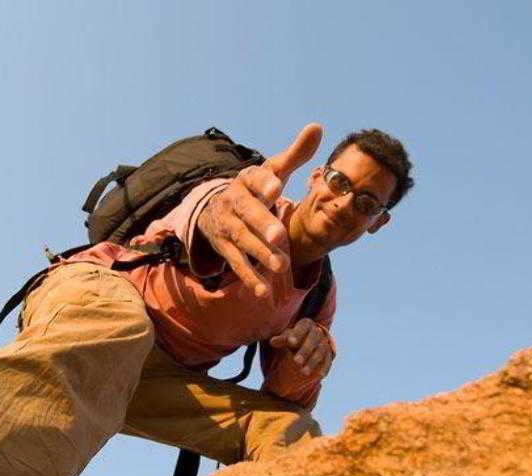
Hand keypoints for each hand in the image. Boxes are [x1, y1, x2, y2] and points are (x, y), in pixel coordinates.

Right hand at [196, 123, 322, 296]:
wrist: (213, 209)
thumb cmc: (254, 189)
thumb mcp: (271, 170)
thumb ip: (294, 154)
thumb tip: (317, 127)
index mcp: (247, 181)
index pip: (255, 179)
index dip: (265, 184)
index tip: (277, 187)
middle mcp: (234, 203)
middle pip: (248, 214)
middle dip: (262, 225)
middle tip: (280, 236)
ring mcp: (228, 228)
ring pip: (243, 242)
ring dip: (261, 254)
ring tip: (282, 265)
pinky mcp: (226, 249)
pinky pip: (237, 265)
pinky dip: (249, 278)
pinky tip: (263, 291)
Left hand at [269, 318, 333, 377]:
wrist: (306, 346)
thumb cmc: (293, 340)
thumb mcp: (286, 339)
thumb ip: (281, 340)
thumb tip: (273, 341)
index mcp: (306, 324)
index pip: (303, 327)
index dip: (297, 334)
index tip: (290, 342)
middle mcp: (318, 331)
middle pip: (313, 339)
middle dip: (305, 351)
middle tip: (296, 361)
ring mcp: (325, 342)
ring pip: (321, 351)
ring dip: (312, 362)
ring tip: (303, 372)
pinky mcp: (329, 354)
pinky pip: (328, 360)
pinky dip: (324, 367)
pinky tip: (319, 375)